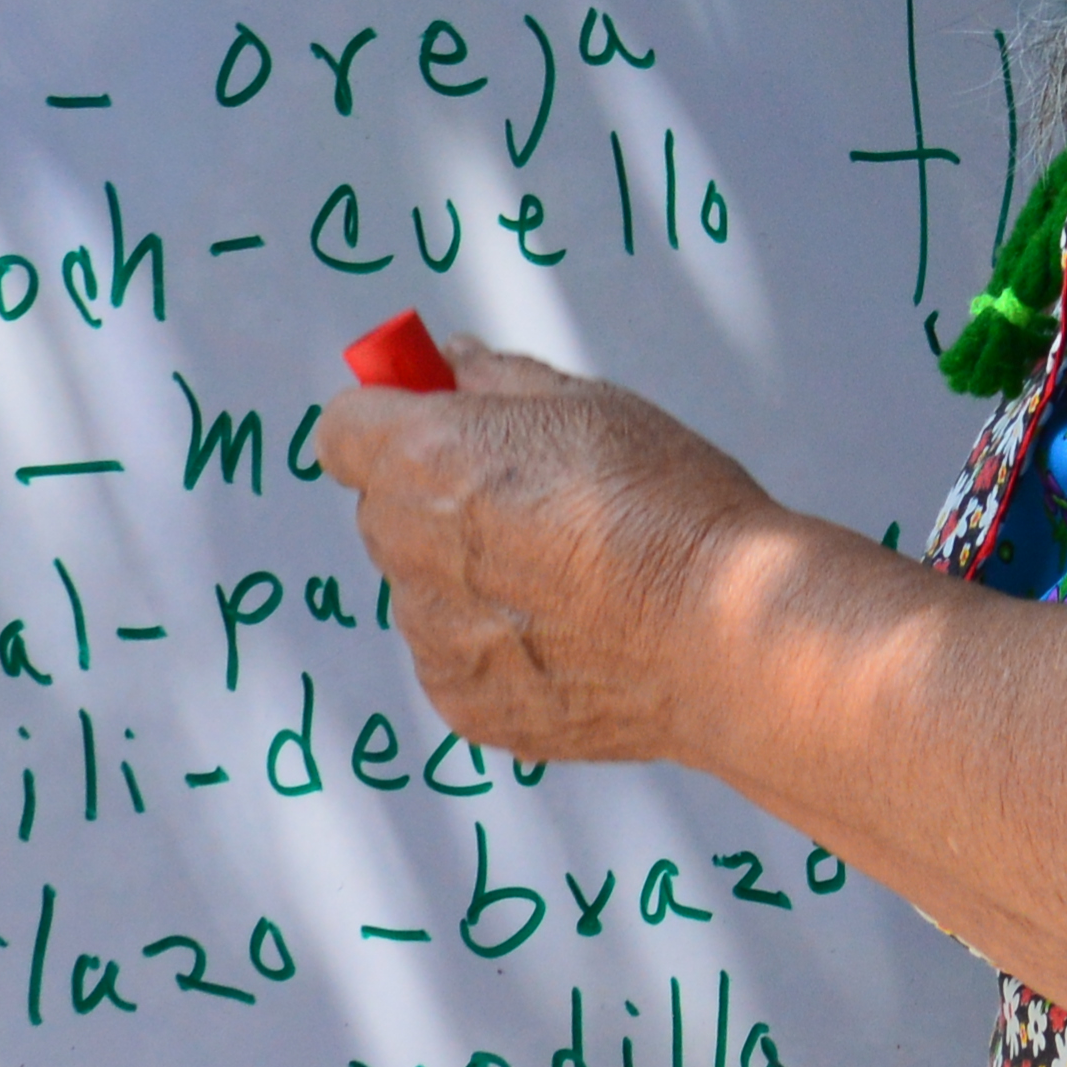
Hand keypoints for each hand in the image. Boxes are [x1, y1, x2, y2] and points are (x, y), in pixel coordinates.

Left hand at [315, 337, 794, 767]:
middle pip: (384, 507)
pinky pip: (455, 654)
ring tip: (569, 573)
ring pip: (422, 586)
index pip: (343, 429)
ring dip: (466, 573)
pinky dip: (495, 640)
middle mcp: (409, 548)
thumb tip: (450, 363)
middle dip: (433, 494)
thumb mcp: (590, 403)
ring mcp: (432, 636)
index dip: (389, 417)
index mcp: (425, 458)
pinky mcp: (462, 702)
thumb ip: (496, 379)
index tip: (434, 416)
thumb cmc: (669, 508)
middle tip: (528, 497)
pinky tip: (571, 629)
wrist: (724, 635)